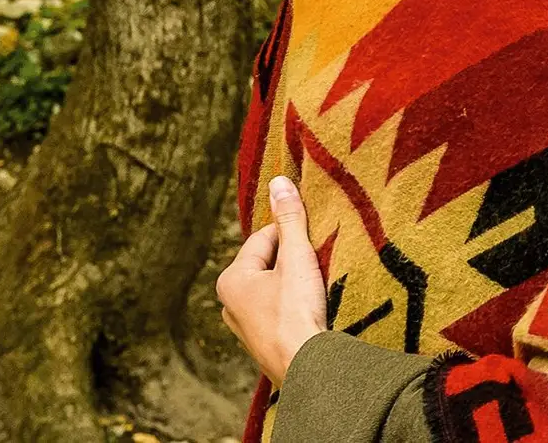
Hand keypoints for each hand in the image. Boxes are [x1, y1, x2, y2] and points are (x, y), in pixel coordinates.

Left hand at [216, 176, 328, 385]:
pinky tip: (312, 309)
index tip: (315, 237)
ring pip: (273, 287)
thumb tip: (278, 181)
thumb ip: (289, 218)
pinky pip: (278, 310)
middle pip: (268, 263)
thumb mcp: (296, 257)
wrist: (306, 367)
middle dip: (293, 259)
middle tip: (318, 263)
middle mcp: (229, 303)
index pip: (264, 238)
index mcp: (231, 279)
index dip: (292, 233)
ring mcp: (244, 326)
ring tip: (317, 287)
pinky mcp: (262, 342)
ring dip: (295, 282)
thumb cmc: (296, 311)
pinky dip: (294, 304)